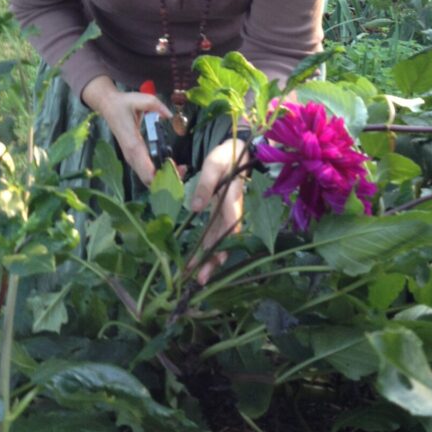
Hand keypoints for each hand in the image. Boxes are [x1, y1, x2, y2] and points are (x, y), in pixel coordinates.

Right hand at [81, 75, 170, 185]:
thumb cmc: (123, 104)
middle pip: (148, 179)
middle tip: (182, 169)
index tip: (178, 167)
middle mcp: (131, 155)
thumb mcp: (141, 99)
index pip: (146, 170)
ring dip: (162, 177)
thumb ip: (157, 105)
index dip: (162, 175)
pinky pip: (144, 172)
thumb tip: (169, 115)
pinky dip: (157, 173)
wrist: (108, 106)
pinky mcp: (132, 157)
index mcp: (133, 144)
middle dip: (166, 179)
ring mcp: (130, 157)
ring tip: (179, 168)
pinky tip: (169, 166)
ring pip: (146, 178)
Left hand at [188, 136, 250, 285]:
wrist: (237, 151)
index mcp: (233, 201)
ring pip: (220, 242)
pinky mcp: (221, 214)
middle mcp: (232, 212)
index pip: (229, 228)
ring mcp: (227, 215)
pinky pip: (215, 235)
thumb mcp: (214, 164)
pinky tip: (196, 261)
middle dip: (213, 262)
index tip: (209, 261)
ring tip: (194, 276)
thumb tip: (195, 208)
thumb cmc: (226, 156)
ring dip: (209, 259)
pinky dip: (206, 249)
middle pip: (225, 242)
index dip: (220, 247)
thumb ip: (205, 185)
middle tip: (200, 280)